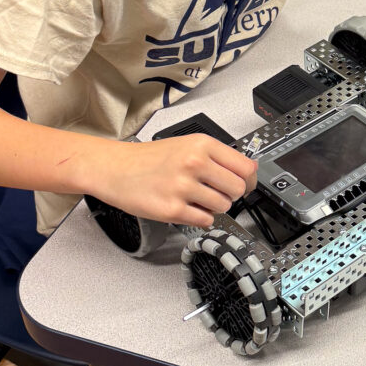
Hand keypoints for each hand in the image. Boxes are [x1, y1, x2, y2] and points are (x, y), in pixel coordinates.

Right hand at [88, 135, 257, 228]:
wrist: (116, 168)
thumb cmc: (150, 158)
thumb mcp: (188, 145)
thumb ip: (218, 156)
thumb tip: (249, 171)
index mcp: (201, 145)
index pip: (245, 167)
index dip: (248, 179)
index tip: (245, 184)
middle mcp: (194, 163)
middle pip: (237, 189)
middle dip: (230, 194)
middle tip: (216, 192)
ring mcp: (183, 187)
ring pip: (223, 206)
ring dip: (214, 207)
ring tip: (197, 198)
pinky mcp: (172, 210)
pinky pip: (206, 220)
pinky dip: (201, 218)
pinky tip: (188, 208)